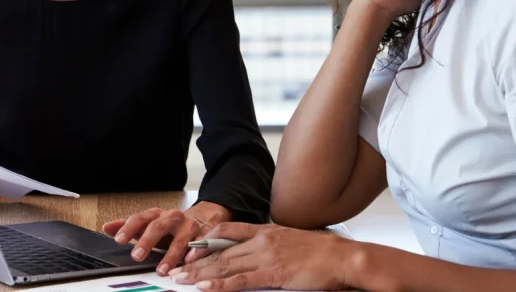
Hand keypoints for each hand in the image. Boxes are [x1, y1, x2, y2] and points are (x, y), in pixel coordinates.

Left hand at [102, 202, 226, 275]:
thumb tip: (106, 227)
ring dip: (171, 255)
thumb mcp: (148, 225)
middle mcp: (173, 217)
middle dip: (148, 240)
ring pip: (180, 239)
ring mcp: (189, 226)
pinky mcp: (204, 236)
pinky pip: (201, 245)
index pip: (140, 218)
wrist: (198, 221)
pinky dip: (195, 253)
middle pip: (158, 226)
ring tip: (161, 270)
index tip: (119, 240)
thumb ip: (128, 227)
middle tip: (137, 256)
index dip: (129, 228)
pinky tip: (188, 262)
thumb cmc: (167, 228)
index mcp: (156, 215)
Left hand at [168, 223, 354, 290]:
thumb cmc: (319, 252)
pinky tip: (205, 287)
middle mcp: (260, 240)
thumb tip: (252, 255)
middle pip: (219, 251)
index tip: (189, 251)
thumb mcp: (288, 241)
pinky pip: (240, 280)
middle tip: (174, 270)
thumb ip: (268, 246)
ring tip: (180, 280)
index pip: (226, 231)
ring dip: (200, 274)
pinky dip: (220, 284)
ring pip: (224, 265)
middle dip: (194, 262)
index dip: (204, 241)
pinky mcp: (273, 273)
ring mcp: (265, 256)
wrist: (340, 257)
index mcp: (264, 230)